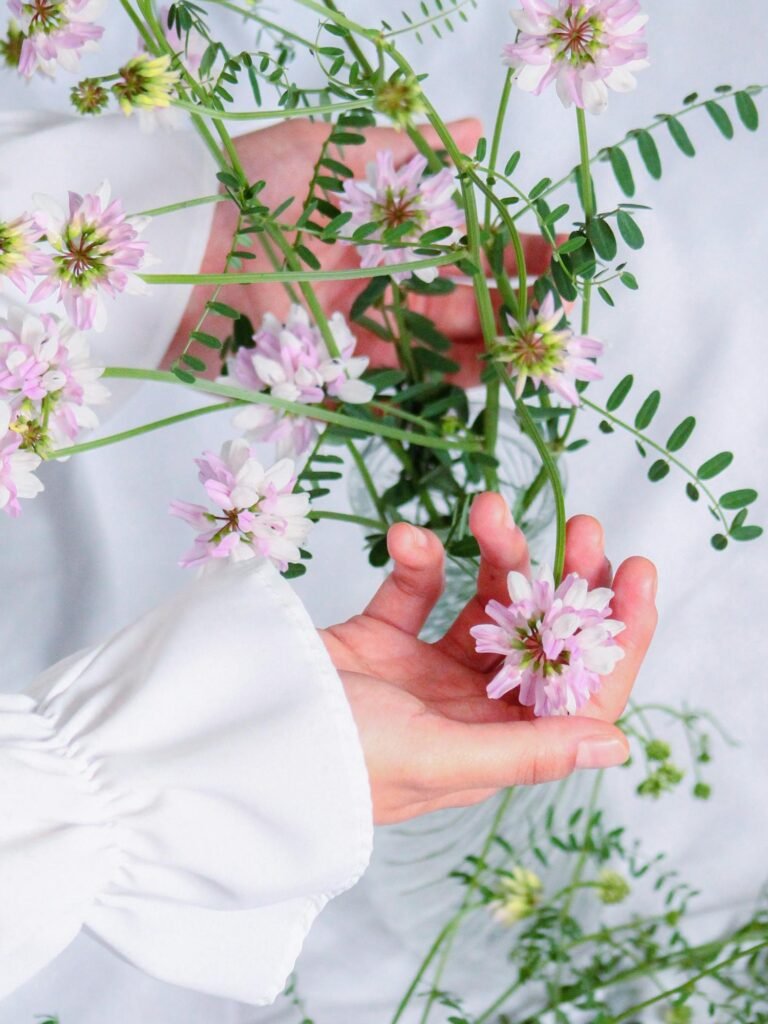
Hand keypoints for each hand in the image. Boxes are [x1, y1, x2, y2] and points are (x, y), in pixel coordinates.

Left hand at [164, 119, 555, 384]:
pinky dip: (439, 377)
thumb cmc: (245, 191)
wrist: (175, 261)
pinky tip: (486, 374)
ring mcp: (348, 321)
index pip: (450, 238)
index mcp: (366, 220)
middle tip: (557, 310)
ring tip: (533, 349)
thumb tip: (474, 133)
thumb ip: (401, 151)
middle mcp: (363, 271)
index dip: (501, 247)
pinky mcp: (328, 366)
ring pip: (428, 338)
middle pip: (447, 292)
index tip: (552, 253)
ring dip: (483, 344)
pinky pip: (394, 374)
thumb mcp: (325, 150)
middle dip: (504, 300)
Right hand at [321, 493, 656, 824]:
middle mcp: (471, 709)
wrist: (235, 736)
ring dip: (497, 554)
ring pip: (487, 602)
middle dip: (567, 580)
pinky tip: (406, 539)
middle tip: (584, 526)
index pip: (579, 694)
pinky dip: (418, 558)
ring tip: (490, 509)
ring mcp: (427, 671)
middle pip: (542, 638)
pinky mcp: (382, 637)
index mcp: (495, 747)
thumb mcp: (438, 758)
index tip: (635, 573)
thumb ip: (527, 752)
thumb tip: (619, 745)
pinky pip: (417, 587)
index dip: (617, 636)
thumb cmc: (335, 763)